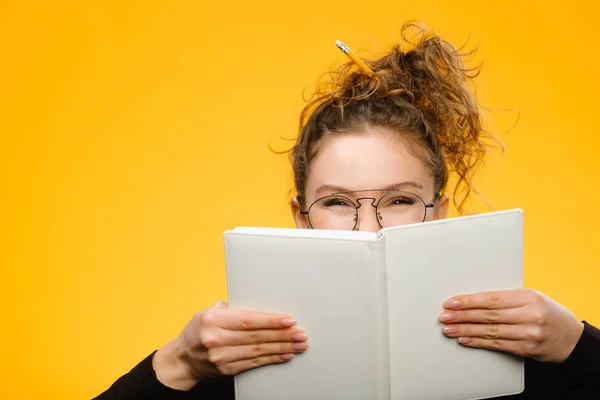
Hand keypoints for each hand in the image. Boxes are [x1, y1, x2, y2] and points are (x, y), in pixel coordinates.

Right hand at [153, 300, 307, 389]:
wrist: (182, 359)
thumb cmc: (197, 331)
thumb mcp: (207, 311)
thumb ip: (229, 306)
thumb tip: (250, 298)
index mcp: (214, 320)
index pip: (248, 320)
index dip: (270, 321)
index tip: (288, 320)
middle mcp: (217, 339)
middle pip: (256, 336)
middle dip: (282, 335)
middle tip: (300, 333)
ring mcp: (221, 356)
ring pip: (258, 351)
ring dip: (282, 348)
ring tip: (299, 344)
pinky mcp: (227, 369)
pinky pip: (254, 363)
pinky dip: (272, 358)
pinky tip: (285, 355)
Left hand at [440, 288, 583, 362]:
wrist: (571, 338)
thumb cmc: (547, 313)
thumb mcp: (532, 297)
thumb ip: (507, 298)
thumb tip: (473, 299)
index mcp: (528, 297)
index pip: (492, 299)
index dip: (469, 301)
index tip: (451, 302)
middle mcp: (529, 315)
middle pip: (488, 315)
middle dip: (463, 316)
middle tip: (445, 316)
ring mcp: (529, 333)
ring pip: (490, 331)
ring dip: (466, 330)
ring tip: (449, 329)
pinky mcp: (527, 348)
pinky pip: (497, 345)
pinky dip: (478, 342)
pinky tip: (465, 339)